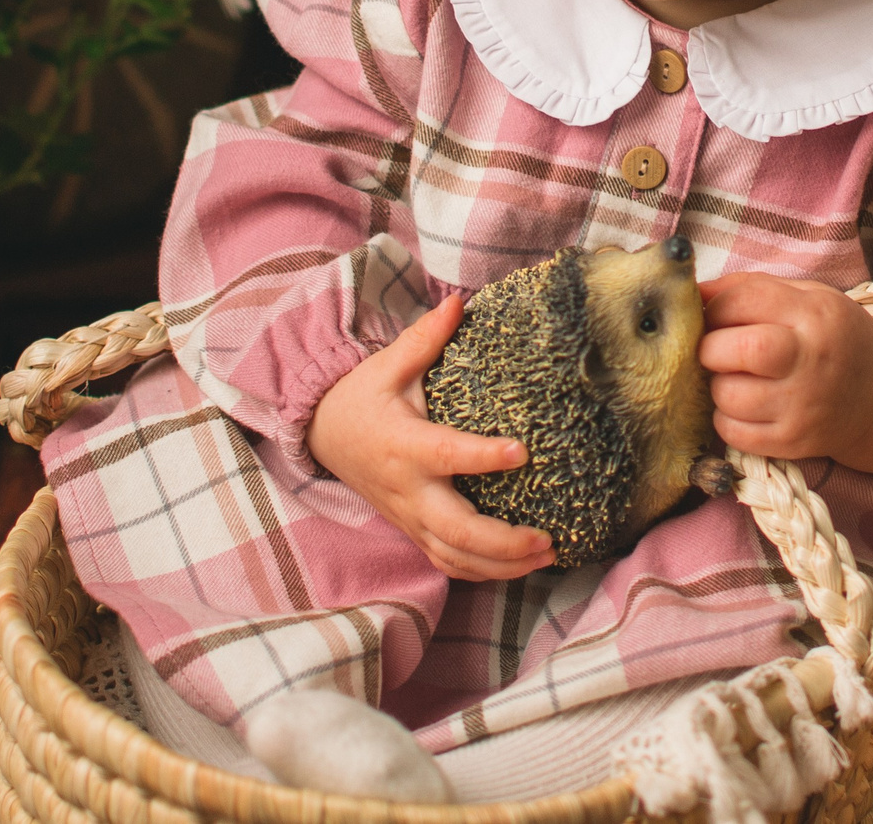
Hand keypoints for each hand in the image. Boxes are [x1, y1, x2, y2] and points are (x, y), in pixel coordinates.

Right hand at [306, 295, 556, 579]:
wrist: (324, 436)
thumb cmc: (362, 398)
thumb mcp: (387, 365)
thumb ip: (424, 338)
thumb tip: (459, 301)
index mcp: (404, 444)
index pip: (447, 454)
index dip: (483, 457)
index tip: (522, 450)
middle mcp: (407, 489)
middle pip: (454, 529)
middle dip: (502, 542)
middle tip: (546, 539)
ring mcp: (409, 516)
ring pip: (454, 556)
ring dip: (501, 566)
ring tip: (547, 556)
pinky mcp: (412, 530)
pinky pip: (447, 562)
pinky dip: (483, 572)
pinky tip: (520, 568)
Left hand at [699, 273, 872, 475]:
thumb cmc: (830, 336)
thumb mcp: (805, 297)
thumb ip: (748, 289)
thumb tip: (688, 292)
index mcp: (814, 314)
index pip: (743, 301)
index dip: (714, 306)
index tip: (711, 315)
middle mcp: (811, 360)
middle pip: (738, 349)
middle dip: (710, 347)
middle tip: (716, 349)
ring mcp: (802, 406)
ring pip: (728, 395)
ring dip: (717, 384)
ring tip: (734, 377)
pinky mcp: (793, 443)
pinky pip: (733, 433)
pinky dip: (726, 417)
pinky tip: (744, 404)